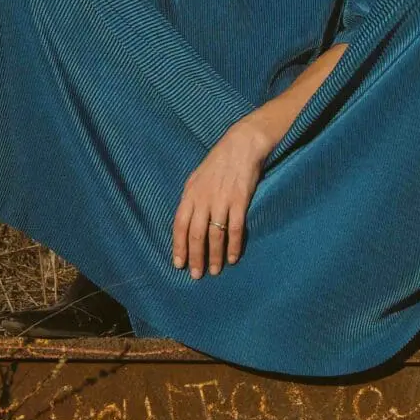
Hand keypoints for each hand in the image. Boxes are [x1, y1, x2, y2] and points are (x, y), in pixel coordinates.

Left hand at [171, 121, 275, 277]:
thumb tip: (186, 221)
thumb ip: (192, 199)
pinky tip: (232, 258)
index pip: (179, 225)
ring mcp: (222, 200)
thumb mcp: (197, 178)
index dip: (178, 246)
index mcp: (190, 194)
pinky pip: (235, 229)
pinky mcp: (240, 200)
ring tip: (215, 270)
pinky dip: (233, 245)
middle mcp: (203, 199)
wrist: (242, 145)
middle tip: (196, 275)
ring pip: (215, 235)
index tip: (178, 264)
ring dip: (214, 256)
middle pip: (195, 234)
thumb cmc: (219, 162)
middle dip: (195, 257)